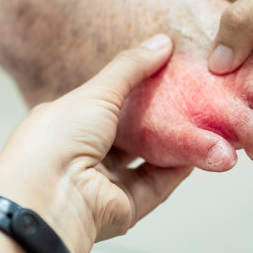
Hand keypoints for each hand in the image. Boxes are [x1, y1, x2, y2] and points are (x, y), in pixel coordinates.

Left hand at [0, 35, 192, 252]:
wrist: (48, 199)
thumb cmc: (56, 140)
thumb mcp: (96, 92)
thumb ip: (130, 68)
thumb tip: (161, 43)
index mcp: (65, 124)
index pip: (104, 104)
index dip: (134, 90)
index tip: (165, 74)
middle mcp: (81, 154)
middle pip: (129, 135)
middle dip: (158, 119)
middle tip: (190, 100)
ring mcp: (101, 183)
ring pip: (146, 162)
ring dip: (174, 145)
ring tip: (203, 124)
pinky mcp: (122, 209)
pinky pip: (155, 185)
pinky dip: (176, 170)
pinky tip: (197, 150)